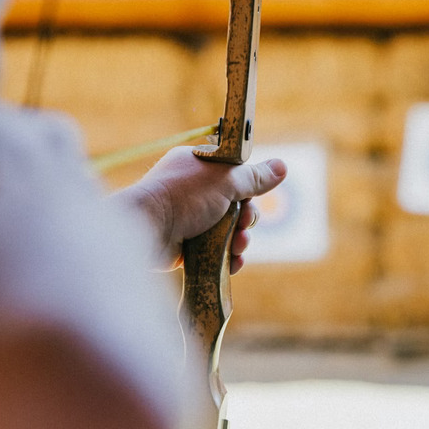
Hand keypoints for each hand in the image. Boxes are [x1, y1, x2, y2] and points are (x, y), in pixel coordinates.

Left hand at [117, 147, 286, 273]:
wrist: (146, 230)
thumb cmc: (183, 197)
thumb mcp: (225, 181)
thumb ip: (255, 178)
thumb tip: (282, 166)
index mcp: (197, 166)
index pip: (233, 174)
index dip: (247, 188)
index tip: (252, 196)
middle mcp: (192, 191)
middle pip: (234, 205)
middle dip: (245, 218)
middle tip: (242, 225)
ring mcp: (188, 219)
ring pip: (227, 231)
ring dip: (239, 240)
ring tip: (237, 246)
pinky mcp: (185, 245)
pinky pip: (215, 251)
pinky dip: (227, 257)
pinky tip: (233, 262)